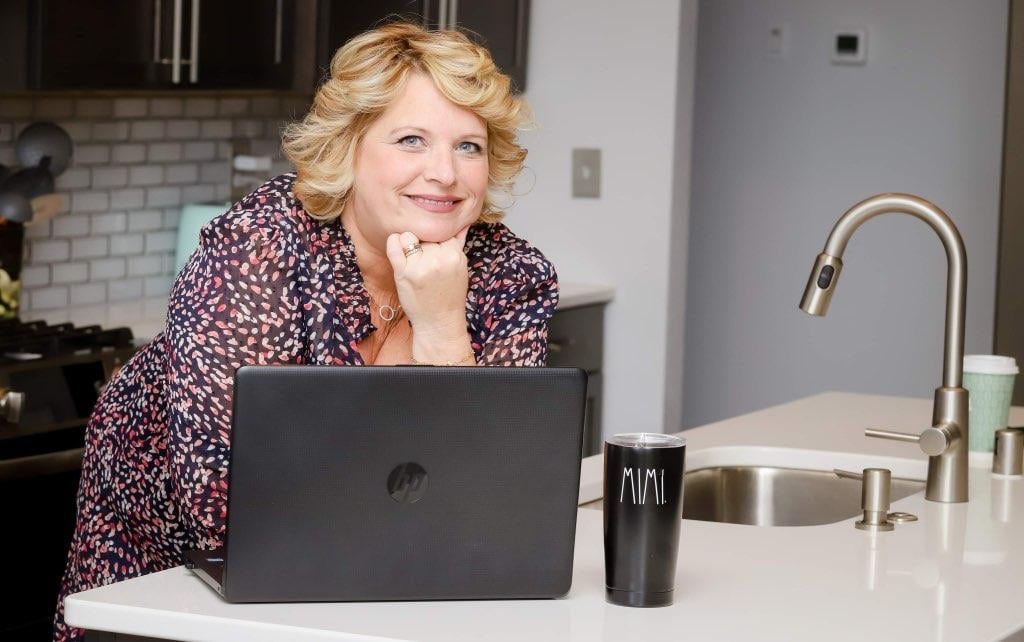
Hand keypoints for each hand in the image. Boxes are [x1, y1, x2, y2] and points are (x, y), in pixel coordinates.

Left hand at [385, 226, 470, 342]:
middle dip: (424, 245)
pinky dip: (393, 243)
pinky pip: (393, 246)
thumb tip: (463, 223)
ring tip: (414, 259)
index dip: (437, 242)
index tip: (436, 254)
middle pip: (425, 235)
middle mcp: (438, 259)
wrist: (439, 322)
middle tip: (427, 263)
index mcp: (455, 255)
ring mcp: (419, 266)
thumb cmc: (450, 295)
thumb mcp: (461, 268)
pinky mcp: (403, 273)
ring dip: (408, 244)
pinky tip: (398, 250)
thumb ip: (459, 243)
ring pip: (408, 236)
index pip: (441, 232)